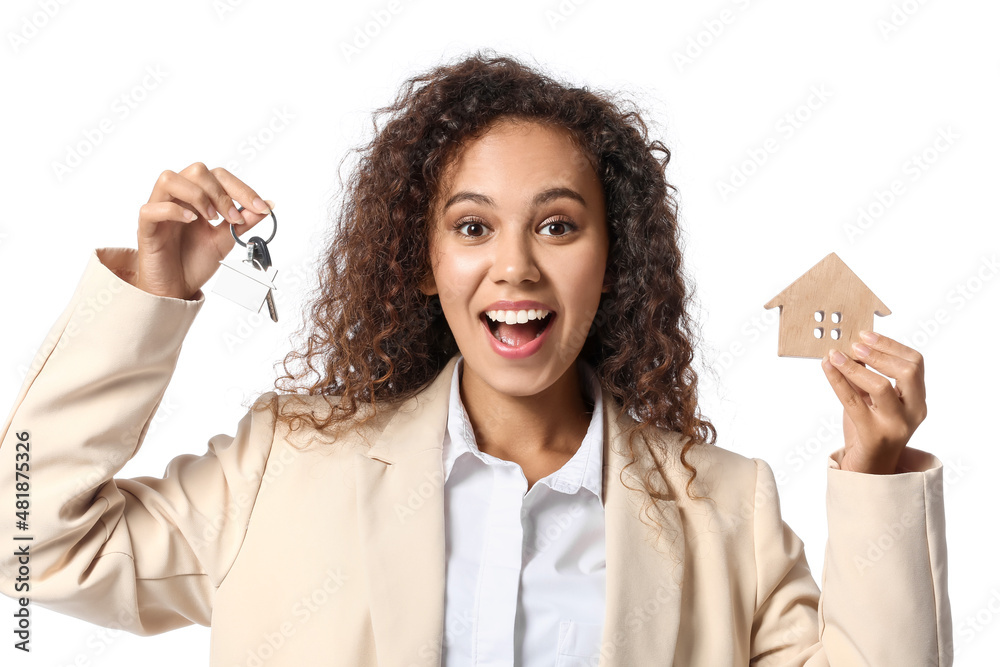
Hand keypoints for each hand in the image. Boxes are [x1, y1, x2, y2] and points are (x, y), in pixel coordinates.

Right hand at [136, 162, 274, 299]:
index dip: (241, 188)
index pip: (218, 176)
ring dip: (197, 196)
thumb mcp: (227, 239)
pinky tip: (191, 221)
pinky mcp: (146, 226)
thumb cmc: (196, 261)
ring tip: (211, 219)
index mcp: (198, 197)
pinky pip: (151, 207)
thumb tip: (268, 204)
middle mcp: (178, 198)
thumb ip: (244, 221)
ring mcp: (159, 209)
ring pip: (169, 178)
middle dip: (221, 192)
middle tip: (232, 218)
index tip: (260, 207)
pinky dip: (174, 210)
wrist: (177, 288)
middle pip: (197, 171)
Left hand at [820, 331, 926, 473]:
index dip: (891, 345)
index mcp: (917, 400)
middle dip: (879, 353)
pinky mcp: (872, 434)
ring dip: (855, 366)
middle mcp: (913, 412)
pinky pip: (852, 401)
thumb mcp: (872, 400)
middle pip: (908, 371)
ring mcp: (895, 425)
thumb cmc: (870, 429)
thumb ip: (866, 376)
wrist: (868, 469)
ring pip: (881, 386)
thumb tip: (849, 346)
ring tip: (835, 355)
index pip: (915, 363)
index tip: (866, 334)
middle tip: (854, 344)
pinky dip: (837, 379)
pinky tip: (826, 367)